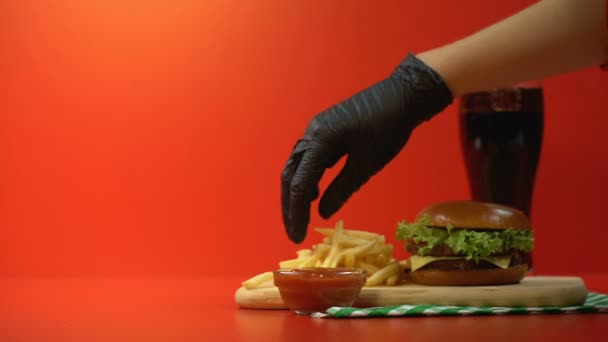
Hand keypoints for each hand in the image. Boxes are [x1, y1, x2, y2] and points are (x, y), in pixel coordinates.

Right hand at [281, 54, 452, 242]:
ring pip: (296, 165)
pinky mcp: (325, 129)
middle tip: (293, 231)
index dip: (297, 213)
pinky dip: (307, 177)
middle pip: (290, 174)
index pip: (299, 184)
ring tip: (301, 216)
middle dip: (290, 205)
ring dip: (296, 192)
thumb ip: (342, 189)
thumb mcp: (367, 165)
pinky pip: (308, 157)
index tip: (297, 236)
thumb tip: (322, 212)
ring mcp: (316, 129)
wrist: (403, 95)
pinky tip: (314, 192)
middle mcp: (311, 133)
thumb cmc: (389, 129)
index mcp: (319, 141)